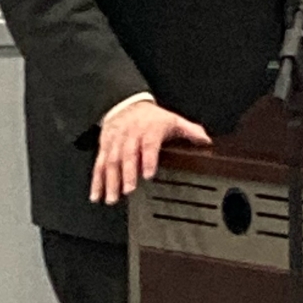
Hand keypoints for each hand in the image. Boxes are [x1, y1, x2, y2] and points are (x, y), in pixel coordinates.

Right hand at [89, 100, 210, 204]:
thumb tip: (206, 141)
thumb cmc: (152, 117)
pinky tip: (97, 194)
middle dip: (127, 173)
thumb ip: (189, 131)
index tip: (148, 174)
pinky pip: (99, 164)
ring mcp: (116, 141)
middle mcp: (131, 135)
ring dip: (110, 180)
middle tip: (129, 190)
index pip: (148, 144)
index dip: (148, 159)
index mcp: (149, 129)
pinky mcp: (105, 146)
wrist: (126, 104)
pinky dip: (96, 180)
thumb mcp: (172, 120)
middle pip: (127, 154)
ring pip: (111, 161)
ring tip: (112, 197)